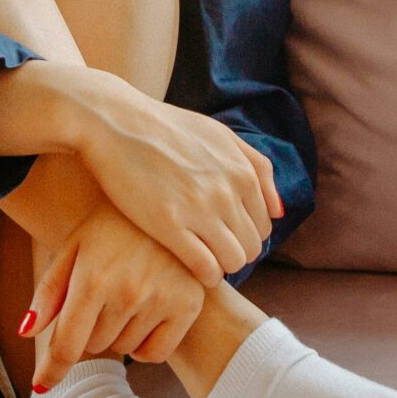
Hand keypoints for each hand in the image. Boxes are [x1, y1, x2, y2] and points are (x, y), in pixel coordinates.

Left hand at [20, 202, 209, 391]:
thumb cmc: (111, 227)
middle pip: (95, 346)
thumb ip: (48, 292)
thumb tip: (25, 333)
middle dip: (91, 329)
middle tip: (103, 295)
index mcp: (92, 277)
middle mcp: (127, 291)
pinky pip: (156, 353)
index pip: (66, 344)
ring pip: (125, 349)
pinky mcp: (188, 305)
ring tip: (128, 294)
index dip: (52, 370)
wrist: (165, 204)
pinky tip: (147, 314)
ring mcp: (161, 299)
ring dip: (119, 332)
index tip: (42, 386)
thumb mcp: (73, 248)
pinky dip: (146, 344)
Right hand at [68, 72, 282, 286]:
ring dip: (220, 266)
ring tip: (199, 258)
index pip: (263, 227)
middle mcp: (228, 192)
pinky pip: (206, 268)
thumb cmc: (166, 128)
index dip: (243, 236)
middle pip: (251, 248)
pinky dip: (204, 275)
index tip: (221, 236)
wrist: (116, 122)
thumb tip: (279, 212)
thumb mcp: (220, 135)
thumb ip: (257, 167)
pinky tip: (188, 266)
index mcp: (242, 172)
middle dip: (234, 253)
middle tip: (209, 249)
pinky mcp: (170, 225)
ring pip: (233, 262)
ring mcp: (200, 209)